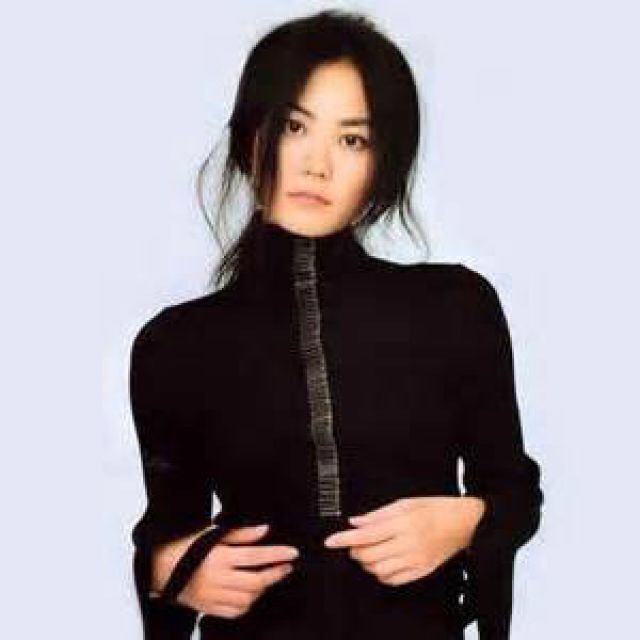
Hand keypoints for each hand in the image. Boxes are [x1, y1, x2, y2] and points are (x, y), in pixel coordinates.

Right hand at [154, 523, 299, 617]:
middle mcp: (218, 578)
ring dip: (262, 589)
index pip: (256, 556)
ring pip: (248, 598)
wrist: (160, 567)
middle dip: (276, 573)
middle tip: (286, 566)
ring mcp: (213, 596)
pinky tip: (251, 593)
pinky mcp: (208, 608)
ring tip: (268, 577)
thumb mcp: (214, 534)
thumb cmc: (187, 546)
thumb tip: (265, 530)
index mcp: (220, 557)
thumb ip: (241, 534)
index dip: (277, 555)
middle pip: (256, 581)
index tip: (293, 553)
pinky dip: (248, 604)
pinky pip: (235, 612)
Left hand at [323, 496, 485, 586]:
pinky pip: (394, 580)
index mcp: (402, 523)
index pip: (365, 535)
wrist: (464, 523)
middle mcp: (408, 543)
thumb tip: (355, 522)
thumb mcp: (405, 503)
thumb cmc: (435, 508)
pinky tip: (382, 564)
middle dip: (355, 551)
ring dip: (367, 564)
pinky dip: (381, 575)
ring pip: (379, 570)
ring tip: (367, 553)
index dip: (344, 540)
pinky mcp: (421, 570)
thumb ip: (378, 514)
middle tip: (353, 544)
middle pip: (369, 556)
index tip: (330, 542)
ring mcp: (415, 560)